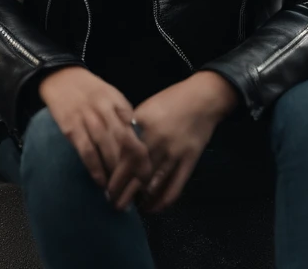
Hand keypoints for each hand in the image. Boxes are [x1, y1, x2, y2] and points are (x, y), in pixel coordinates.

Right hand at [37, 66, 153, 198]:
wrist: (61, 77)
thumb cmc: (90, 90)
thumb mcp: (111, 95)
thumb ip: (124, 114)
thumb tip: (137, 139)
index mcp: (118, 102)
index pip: (136, 131)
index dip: (143, 154)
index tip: (147, 173)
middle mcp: (106, 111)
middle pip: (124, 142)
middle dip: (131, 168)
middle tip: (136, 188)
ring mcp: (89, 119)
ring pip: (107, 149)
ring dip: (114, 172)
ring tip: (118, 190)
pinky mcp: (72, 128)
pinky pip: (87, 152)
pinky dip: (95, 169)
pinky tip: (101, 182)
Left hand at [107, 71, 238, 213]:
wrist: (203, 98)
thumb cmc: (172, 100)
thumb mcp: (147, 107)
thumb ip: (132, 128)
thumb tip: (118, 150)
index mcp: (142, 125)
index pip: (123, 155)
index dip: (113, 173)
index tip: (105, 186)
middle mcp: (156, 140)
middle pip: (134, 172)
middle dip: (122, 191)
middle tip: (113, 203)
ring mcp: (174, 152)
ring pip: (153, 183)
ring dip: (140, 199)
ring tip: (129, 209)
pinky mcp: (189, 160)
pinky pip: (175, 186)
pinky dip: (163, 200)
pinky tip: (153, 207)